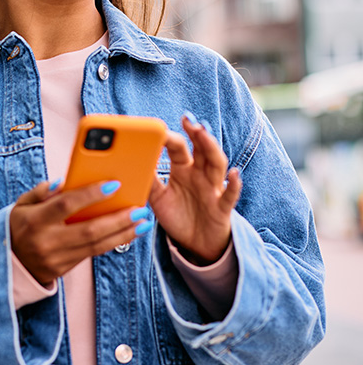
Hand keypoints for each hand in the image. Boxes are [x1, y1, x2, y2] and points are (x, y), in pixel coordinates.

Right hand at [10, 180, 152, 284]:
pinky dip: (113, 242)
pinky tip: (128, 233)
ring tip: (143, 222)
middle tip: (140, 209)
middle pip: (89, 230)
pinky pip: (93, 254)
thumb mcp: (22, 203)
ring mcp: (56, 258)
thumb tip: (65, 181)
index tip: (114, 184)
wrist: (6, 262)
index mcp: (35, 220)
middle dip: (118, 219)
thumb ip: (43, 191)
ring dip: (123, 234)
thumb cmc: (19, 224)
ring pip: (96, 246)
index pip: (67, 204)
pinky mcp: (64, 269)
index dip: (91, 194)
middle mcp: (47, 241)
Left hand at [148, 114, 241, 264]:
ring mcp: (213, 189)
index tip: (159, 128)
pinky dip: (234, 184)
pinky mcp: (222, 208)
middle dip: (196, 132)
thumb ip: (148, 180)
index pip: (179, 147)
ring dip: (211, 147)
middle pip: (201, 148)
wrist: (195, 246)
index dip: (171, 137)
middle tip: (188, 119)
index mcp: (183, 169)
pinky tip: (233, 174)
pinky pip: (230, 195)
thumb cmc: (178, 216)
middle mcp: (199, 175)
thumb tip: (131, 162)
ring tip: (204, 133)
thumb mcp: (158, 198)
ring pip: (216, 164)